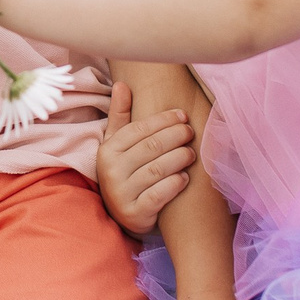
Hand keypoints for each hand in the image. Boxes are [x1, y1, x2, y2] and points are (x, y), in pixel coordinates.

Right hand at [97, 83, 196, 237]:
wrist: (122, 215)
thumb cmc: (124, 171)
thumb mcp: (117, 144)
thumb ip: (120, 116)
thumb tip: (122, 84)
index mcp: (107, 151)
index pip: (138, 129)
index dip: (163, 120)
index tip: (182, 115)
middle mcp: (111, 172)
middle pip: (151, 147)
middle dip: (175, 136)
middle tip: (190, 132)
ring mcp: (122, 194)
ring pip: (157, 169)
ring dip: (179, 158)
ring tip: (192, 153)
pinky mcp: (136, 213)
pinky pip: (159, 195)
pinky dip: (175, 184)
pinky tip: (185, 178)